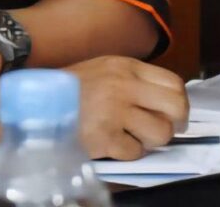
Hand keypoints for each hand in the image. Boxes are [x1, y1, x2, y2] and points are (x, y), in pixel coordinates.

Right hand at [66, 56, 188, 160]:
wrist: (39, 103)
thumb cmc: (73, 88)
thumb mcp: (104, 69)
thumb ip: (133, 79)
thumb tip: (163, 100)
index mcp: (125, 66)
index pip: (174, 82)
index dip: (180, 101)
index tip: (173, 113)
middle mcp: (125, 85)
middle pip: (176, 106)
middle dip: (175, 123)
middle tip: (163, 129)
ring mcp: (116, 111)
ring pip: (161, 133)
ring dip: (150, 140)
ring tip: (133, 136)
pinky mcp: (107, 136)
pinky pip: (136, 152)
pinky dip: (127, 152)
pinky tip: (113, 142)